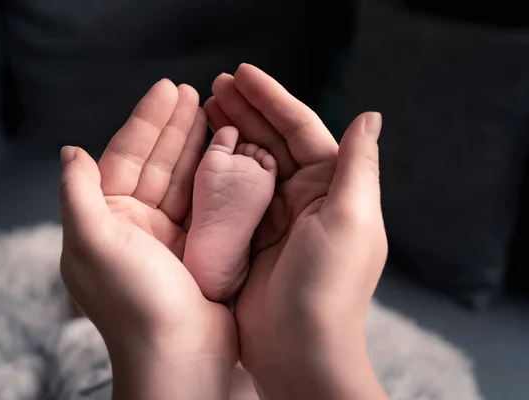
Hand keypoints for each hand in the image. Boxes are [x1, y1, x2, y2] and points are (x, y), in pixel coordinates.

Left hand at [59, 80, 236, 398]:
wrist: (181, 357)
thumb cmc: (134, 304)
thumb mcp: (92, 243)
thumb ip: (78, 193)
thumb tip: (69, 151)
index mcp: (105, 221)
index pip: (125, 158)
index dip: (146, 121)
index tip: (168, 89)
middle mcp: (134, 226)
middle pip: (156, 163)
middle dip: (174, 126)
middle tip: (195, 91)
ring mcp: (169, 237)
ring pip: (184, 179)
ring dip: (197, 145)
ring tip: (214, 111)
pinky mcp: (200, 248)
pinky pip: (206, 201)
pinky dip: (216, 174)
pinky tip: (228, 150)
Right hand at [205, 64, 387, 398]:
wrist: (299, 352)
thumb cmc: (328, 289)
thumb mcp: (350, 221)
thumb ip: (359, 166)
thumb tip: (370, 116)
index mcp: (334, 187)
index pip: (302, 129)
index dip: (273, 98)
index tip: (242, 73)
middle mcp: (307, 197)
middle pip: (274, 140)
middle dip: (246, 110)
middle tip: (215, 85)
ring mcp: (276, 217)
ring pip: (251, 162)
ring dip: (230, 134)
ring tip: (204, 108)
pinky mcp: (250, 237)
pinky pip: (232, 192)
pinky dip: (218, 169)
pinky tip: (200, 151)